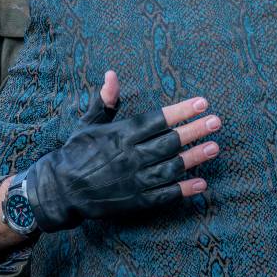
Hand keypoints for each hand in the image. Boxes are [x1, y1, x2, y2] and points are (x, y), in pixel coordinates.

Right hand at [12, 70, 221, 234]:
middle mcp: (129, 157)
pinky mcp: (135, 202)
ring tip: (215, 147)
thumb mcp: (88, 124)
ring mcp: (133, 181)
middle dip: (195, 131)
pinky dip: (183, 189)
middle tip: (216, 122)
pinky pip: (163, 195)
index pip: (157, 120)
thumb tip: (112, 75)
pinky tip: (201, 183)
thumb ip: (105, 101)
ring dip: (195, 158)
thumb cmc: (76, 152)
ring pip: (170, 167)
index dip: (181, 111)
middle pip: (169, 142)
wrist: (60, 190)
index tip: (202, 103)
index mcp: (120, 135)